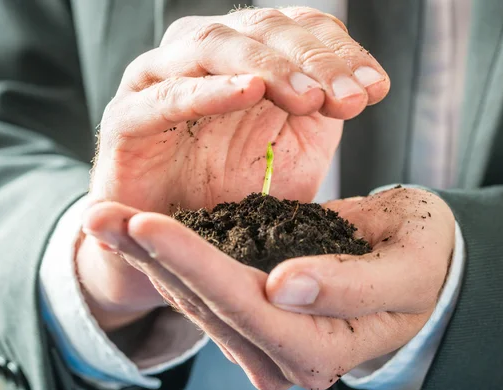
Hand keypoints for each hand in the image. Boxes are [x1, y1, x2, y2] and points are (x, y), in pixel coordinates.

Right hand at [78, 7, 389, 329]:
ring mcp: (159, 81)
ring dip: (267, 66)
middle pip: (260, 29)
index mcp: (245, 58)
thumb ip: (321, 111)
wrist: (180, 248)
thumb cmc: (235, 194)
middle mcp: (203, 57)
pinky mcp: (127, 119)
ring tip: (309, 95)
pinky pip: (166, 96)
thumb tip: (364, 84)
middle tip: (350, 94)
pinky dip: (207, 90)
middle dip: (312, 59)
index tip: (375, 87)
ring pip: (212, 46)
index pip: (297, 29)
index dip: (338, 51)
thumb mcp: (294, 150)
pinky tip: (248, 90)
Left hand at [86, 187, 454, 389]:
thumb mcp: (403, 270)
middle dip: (152, 259)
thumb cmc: (422, 260)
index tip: (147, 222)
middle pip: (209, 306)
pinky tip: (135, 238)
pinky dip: (170, 263)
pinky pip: (206, 294)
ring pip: (197, 301)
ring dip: (148, 260)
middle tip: (99, 217)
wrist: (425, 269)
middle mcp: (289, 355)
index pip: (248, 305)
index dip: (196, 264)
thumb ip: (349, 287)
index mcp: (327, 347)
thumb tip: (284, 288)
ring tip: (103, 222)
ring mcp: (269, 340)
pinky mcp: (259, 318)